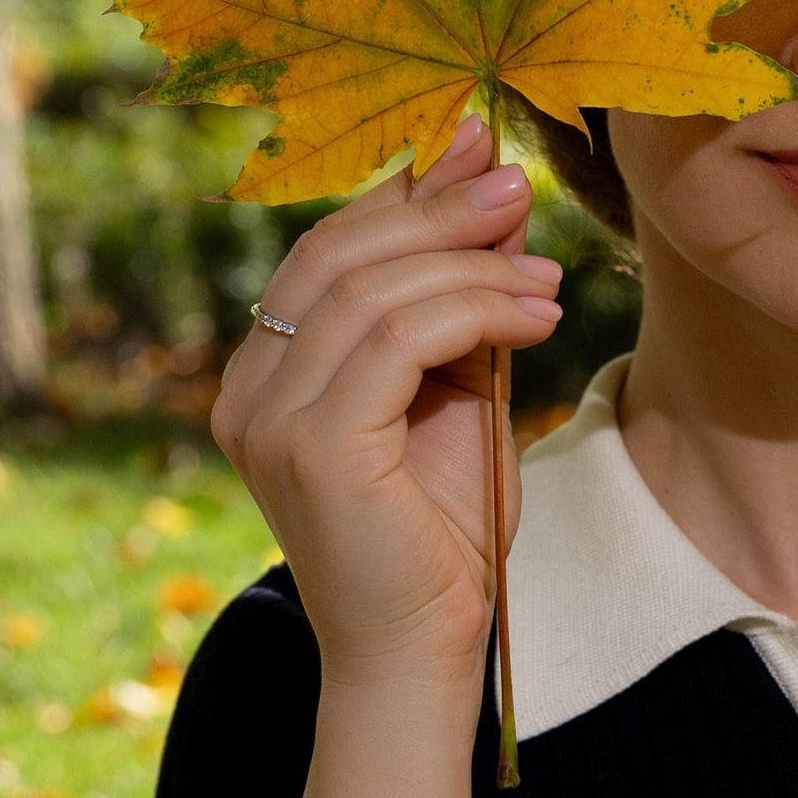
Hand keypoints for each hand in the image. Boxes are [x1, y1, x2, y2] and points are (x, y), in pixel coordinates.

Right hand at [211, 119, 563, 699]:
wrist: (426, 650)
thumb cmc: (441, 533)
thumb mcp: (453, 393)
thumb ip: (457, 306)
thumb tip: (491, 194)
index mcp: (264, 373)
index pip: (327, 250)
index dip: (404, 191)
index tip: (479, 147)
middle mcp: (247, 390)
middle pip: (340, 253)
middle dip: (441, 209)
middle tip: (521, 189)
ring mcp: (268, 418)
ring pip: (374, 291)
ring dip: (476, 267)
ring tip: (551, 277)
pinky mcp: (312, 447)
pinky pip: (396, 340)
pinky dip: (474, 311)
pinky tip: (535, 320)